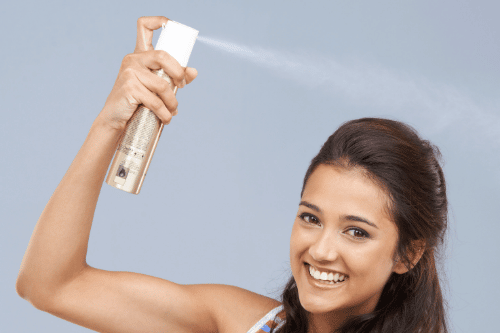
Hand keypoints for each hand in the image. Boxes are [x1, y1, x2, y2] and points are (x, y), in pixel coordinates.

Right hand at [97, 16, 197, 130]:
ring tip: (172, 111)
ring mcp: (129, 72)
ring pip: (162, 84)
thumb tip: (193, 71)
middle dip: (178, 73)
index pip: (144, 26)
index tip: (171, 26)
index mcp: (140, 55)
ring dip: (172, 102)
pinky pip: (155, 100)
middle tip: (181, 87)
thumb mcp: (158, 87)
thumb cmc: (137, 102)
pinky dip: (164, 112)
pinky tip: (166, 119)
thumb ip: (175, 77)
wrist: (116, 120)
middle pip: (163, 56)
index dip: (159, 21)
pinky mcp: (129, 87)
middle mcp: (133, 59)